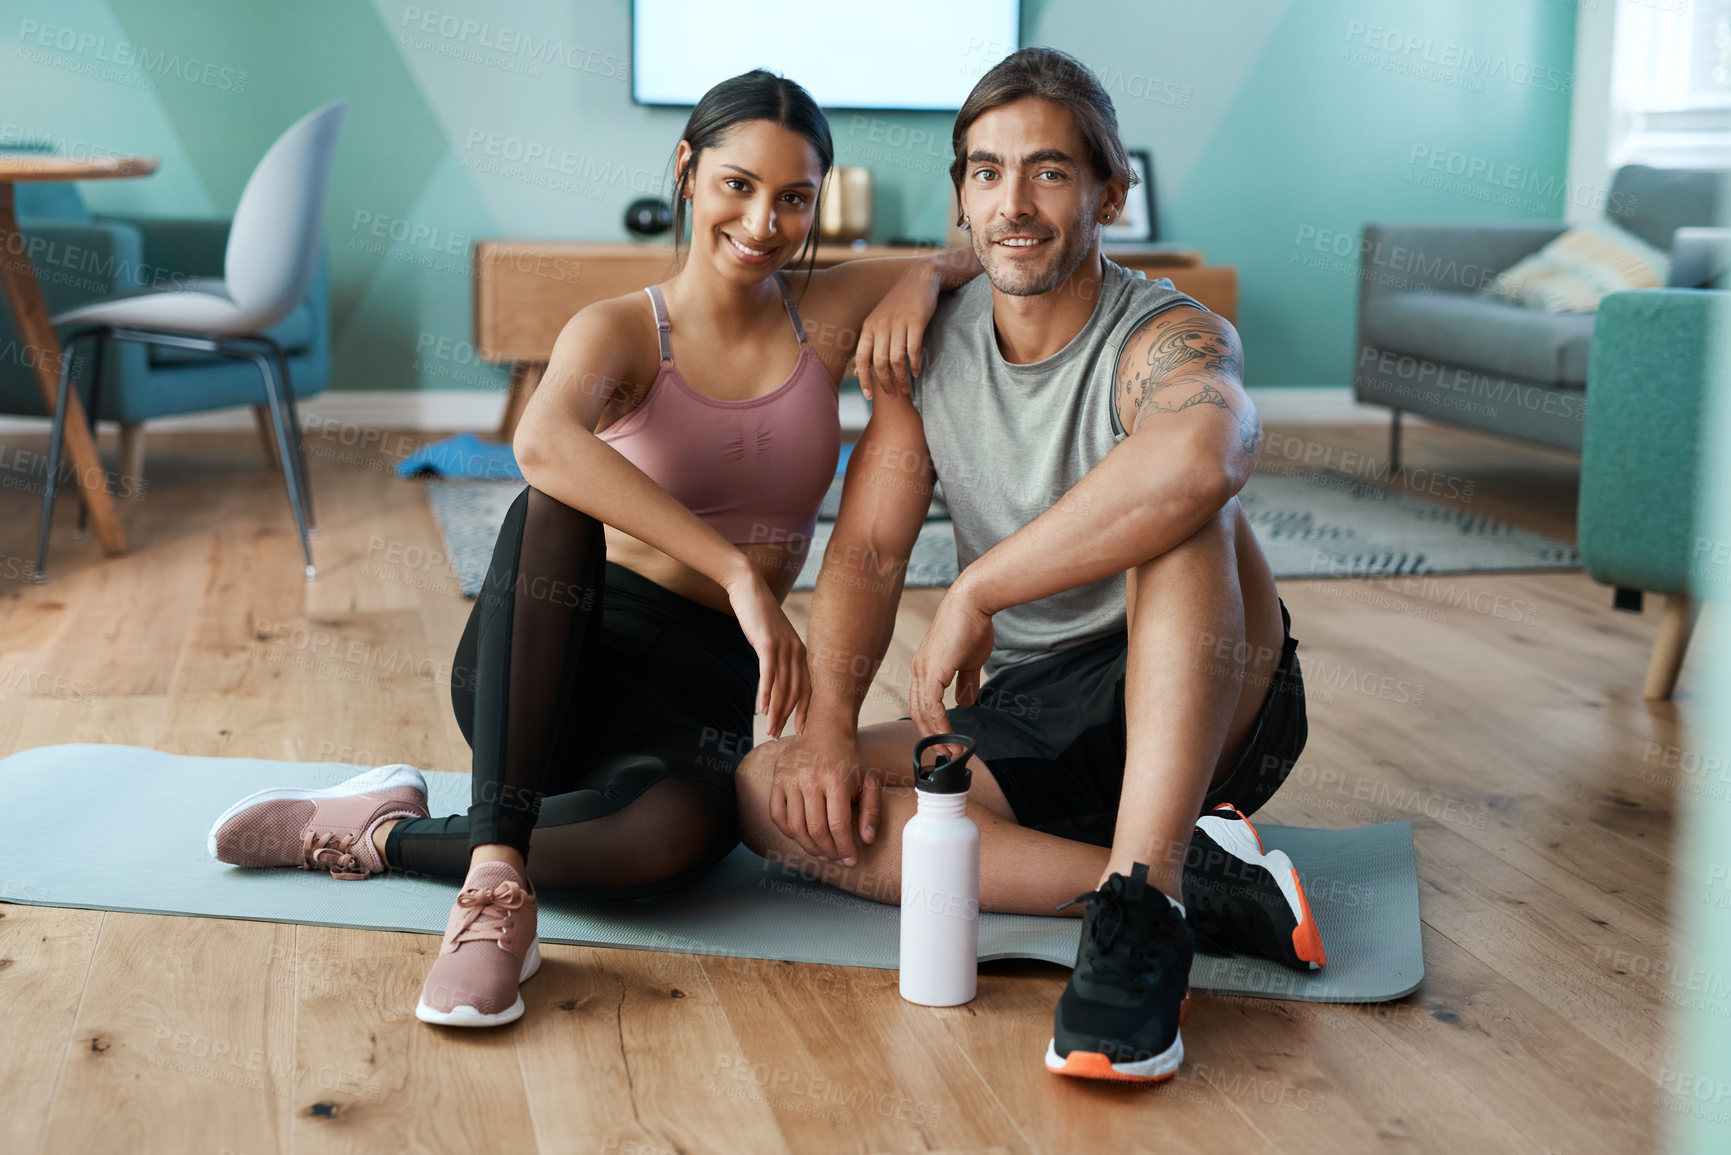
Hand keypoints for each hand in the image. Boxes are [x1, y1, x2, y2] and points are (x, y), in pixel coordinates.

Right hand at [723, 567, 809, 738]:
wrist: (749, 587)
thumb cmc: (758, 615)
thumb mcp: (772, 638)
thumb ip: (777, 656)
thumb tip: (775, 677)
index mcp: (800, 652)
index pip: (807, 687)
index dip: (804, 710)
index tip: (799, 730)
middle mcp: (797, 651)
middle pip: (796, 691)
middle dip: (788, 716)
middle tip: (778, 736)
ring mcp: (784, 647)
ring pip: (783, 687)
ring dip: (777, 711)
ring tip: (770, 730)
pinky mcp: (768, 643)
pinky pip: (769, 674)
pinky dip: (766, 694)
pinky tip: (763, 709)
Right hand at [764, 730, 880, 864]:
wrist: (826, 730)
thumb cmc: (849, 760)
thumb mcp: (869, 782)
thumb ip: (871, 812)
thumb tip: (866, 840)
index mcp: (836, 780)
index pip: (838, 825)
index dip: (844, 848)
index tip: (850, 859)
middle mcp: (810, 779)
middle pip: (816, 830)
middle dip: (828, 851)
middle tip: (837, 859)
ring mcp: (790, 779)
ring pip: (795, 827)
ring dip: (809, 847)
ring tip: (822, 853)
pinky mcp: (777, 780)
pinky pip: (778, 816)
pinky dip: (789, 832)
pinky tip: (802, 838)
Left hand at [854, 262, 940, 399]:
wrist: (920, 278)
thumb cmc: (899, 304)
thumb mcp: (880, 321)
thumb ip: (871, 344)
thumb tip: (859, 371)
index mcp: (869, 326)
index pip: (862, 358)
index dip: (864, 379)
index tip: (869, 396)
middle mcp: (881, 325)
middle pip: (880, 362)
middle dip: (885, 383)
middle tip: (893, 396)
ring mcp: (898, 322)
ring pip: (896, 359)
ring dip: (901, 378)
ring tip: (906, 389)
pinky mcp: (916, 320)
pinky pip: (913, 349)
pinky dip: (914, 364)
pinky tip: (917, 372)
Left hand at [908, 577, 994, 760]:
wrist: (973, 603)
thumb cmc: (972, 626)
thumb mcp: (970, 661)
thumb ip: (966, 683)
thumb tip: (966, 703)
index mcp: (924, 669)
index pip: (921, 704)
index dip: (932, 725)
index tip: (945, 741)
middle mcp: (918, 671)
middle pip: (918, 712)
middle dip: (932, 735)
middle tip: (946, 753)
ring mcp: (923, 671)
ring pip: (923, 712)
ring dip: (938, 734)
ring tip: (952, 750)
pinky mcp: (932, 671)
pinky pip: (932, 705)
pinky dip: (940, 724)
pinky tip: (950, 736)